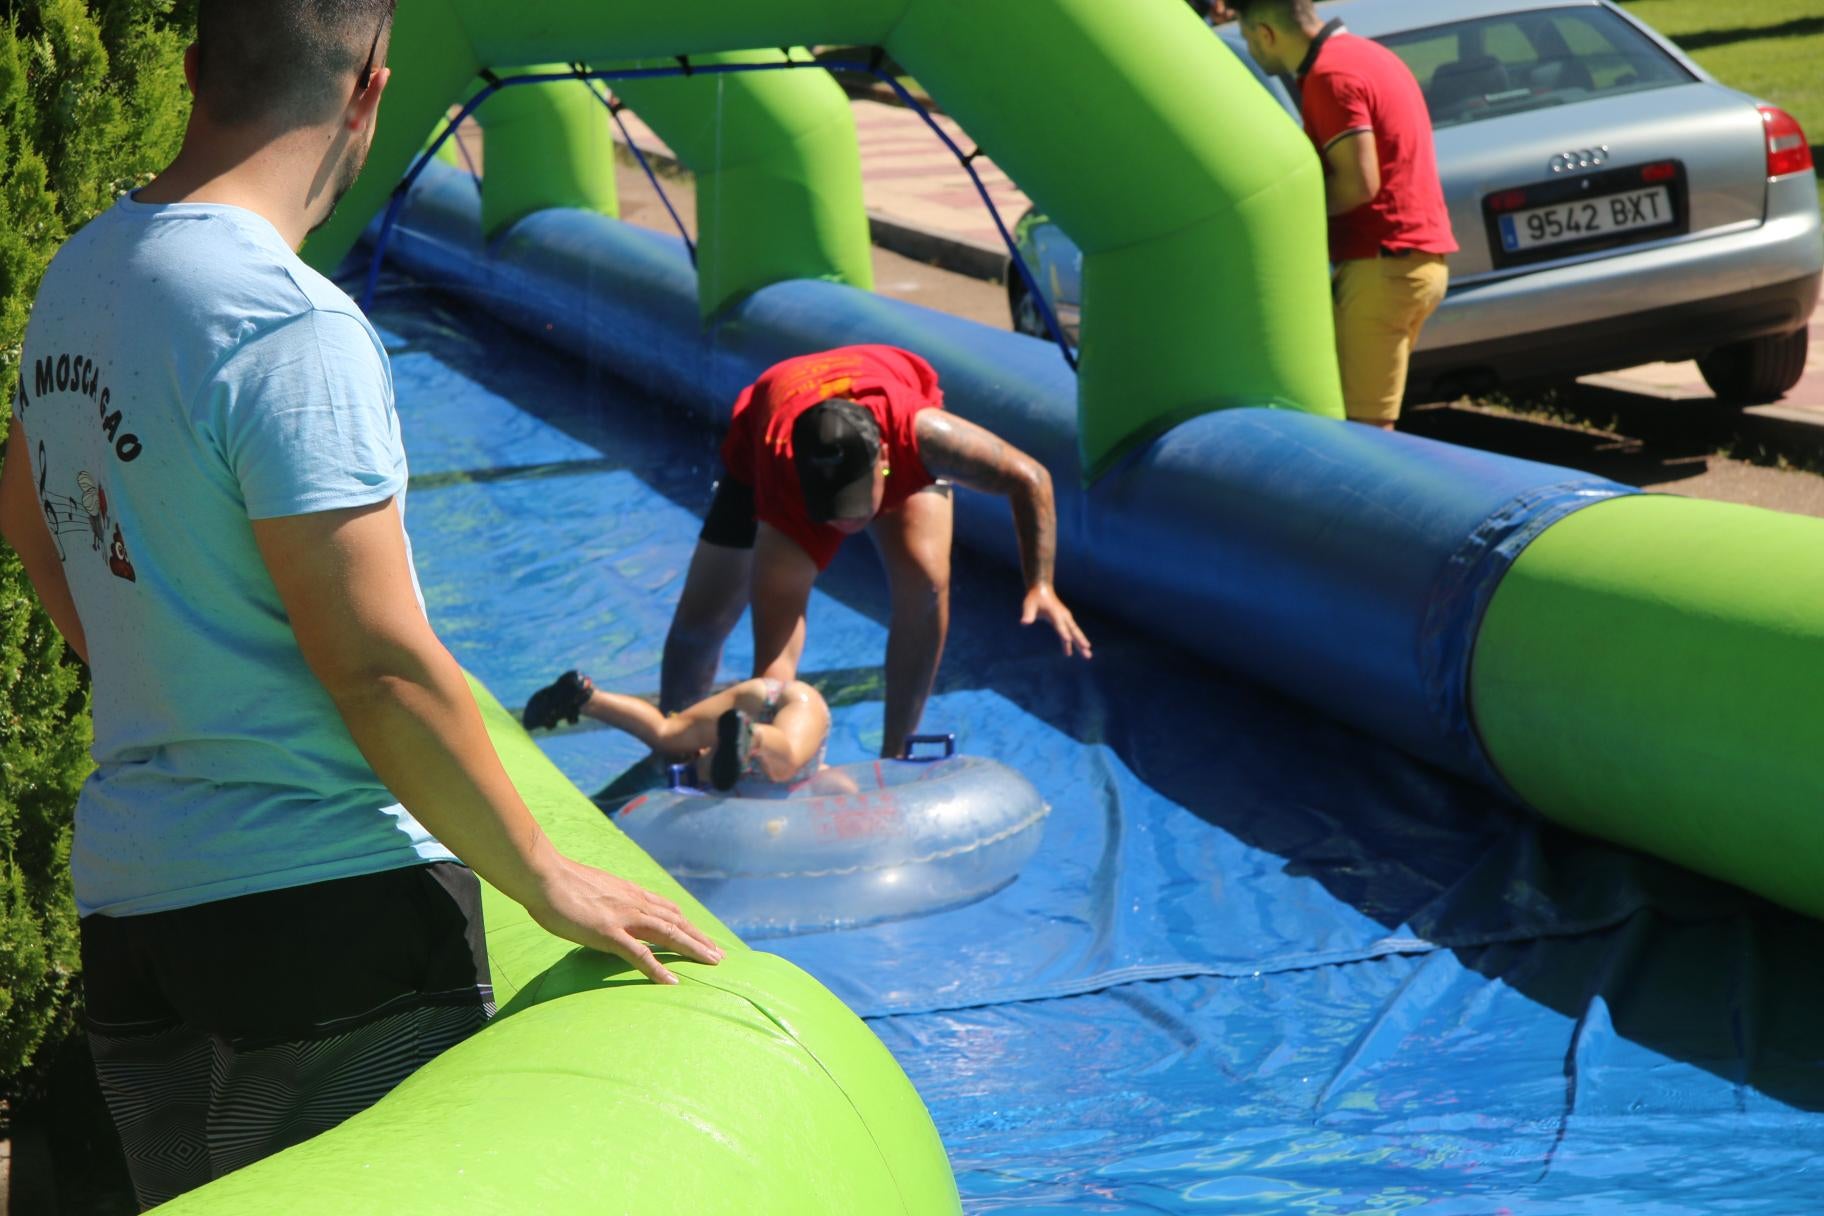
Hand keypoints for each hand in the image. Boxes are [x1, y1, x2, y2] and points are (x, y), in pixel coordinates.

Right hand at [527, 852, 724, 984]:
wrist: (542, 875)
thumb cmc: (559, 883)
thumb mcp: (593, 889)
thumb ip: (607, 900)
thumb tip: (609, 910)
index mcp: (630, 893)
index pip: (668, 909)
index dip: (688, 924)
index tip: (703, 936)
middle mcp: (634, 903)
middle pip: (676, 922)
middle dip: (700, 938)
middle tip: (720, 955)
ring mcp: (623, 917)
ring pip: (669, 934)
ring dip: (693, 949)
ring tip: (712, 963)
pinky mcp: (608, 932)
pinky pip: (639, 954)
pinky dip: (658, 968)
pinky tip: (672, 981)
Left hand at [1020, 582, 1091, 658]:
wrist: (1042, 589)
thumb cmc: (1034, 598)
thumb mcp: (1029, 605)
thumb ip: (1028, 615)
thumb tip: (1024, 623)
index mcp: (1055, 613)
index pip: (1059, 625)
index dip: (1063, 632)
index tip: (1068, 641)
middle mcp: (1063, 616)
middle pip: (1073, 631)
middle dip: (1080, 642)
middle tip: (1087, 653)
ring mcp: (1066, 618)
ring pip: (1075, 632)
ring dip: (1082, 643)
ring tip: (1088, 655)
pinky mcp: (1066, 620)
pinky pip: (1072, 632)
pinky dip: (1076, 640)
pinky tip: (1080, 649)